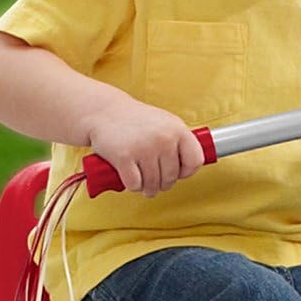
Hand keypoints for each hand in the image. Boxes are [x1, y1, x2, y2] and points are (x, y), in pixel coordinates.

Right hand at [86, 95, 205, 197]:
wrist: (105, 111)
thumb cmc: (136, 121)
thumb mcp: (165, 124)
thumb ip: (180, 143)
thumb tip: (190, 170)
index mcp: (178, 129)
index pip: (195, 161)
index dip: (186, 172)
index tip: (178, 172)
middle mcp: (163, 138)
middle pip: (172, 178)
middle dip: (162, 183)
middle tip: (154, 177)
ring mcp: (144, 148)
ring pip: (153, 185)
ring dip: (147, 188)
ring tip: (143, 179)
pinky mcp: (124, 157)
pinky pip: (135, 185)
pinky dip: (132, 185)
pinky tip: (130, 176)